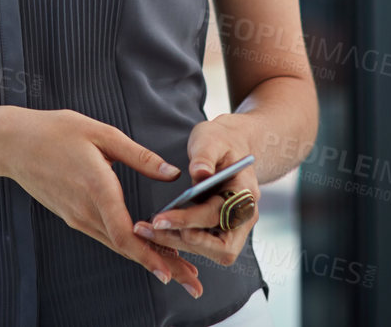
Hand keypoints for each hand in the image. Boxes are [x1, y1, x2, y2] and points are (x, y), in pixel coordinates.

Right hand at [0, 108, 204, 297]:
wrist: (13, 144)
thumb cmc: (56, 132)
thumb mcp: (100, 133)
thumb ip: (138, 156)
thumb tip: (171, 173)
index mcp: (96, 188)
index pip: (125, 233)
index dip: (150, 255)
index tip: (172, 271)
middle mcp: (86, 210)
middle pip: (127, 247)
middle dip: (161, 265)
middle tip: (191, 284)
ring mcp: (77, 216)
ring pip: (117, 244)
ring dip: (147, 259)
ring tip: (177, 271)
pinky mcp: (72, 215)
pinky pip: (105, 235)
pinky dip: (128, 246)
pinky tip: (144, 249)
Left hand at [132, 115, 259, 267]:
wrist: (231, 146)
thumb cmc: (221, 142)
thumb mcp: (211, 140)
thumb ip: (205, 156)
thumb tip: (200, 173)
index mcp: (245, 193)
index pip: (217, 215)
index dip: (188, 220)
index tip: (159, 219)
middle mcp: (244, 216)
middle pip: (220, 247)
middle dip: (183, 241)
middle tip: (149, 230)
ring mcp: (234, 226)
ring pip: (210, 251)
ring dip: (178, 244)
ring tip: (146, 232)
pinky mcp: (221, 230)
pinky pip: (203, 245)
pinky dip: (180, 242)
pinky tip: (155, 233)